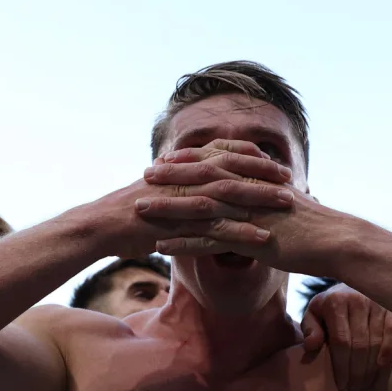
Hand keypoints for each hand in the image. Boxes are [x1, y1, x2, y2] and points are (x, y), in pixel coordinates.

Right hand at [95, 139, 294, 257]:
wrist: (101, 226)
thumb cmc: (127, 211)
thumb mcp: (155, 188)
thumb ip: (175, 181)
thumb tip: (187, 176)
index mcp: (180, 167)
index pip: (221, 153)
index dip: (248, 156)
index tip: (271, 161)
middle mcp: (185, 177)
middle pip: (232, 169)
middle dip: (263, 173)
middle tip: (290, 178)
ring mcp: (183, 199)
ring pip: (229, 195)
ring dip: (260, 198)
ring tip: (287, 204)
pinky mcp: (180, 224)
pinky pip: (216, 227)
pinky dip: (241, 231)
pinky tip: (263, 237)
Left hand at [140, 141, 345, 272]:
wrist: (338, 241)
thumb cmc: (316, 225)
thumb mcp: (290, 202)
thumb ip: (269, 193)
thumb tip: (259, 190)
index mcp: (258, 180)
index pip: (219, 162)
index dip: (191, 159)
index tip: (168, 156)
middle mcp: (251, 192)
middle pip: (204, 179)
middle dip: (172, 175)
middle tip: (145, 172)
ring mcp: (249, 214)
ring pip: (201, 207)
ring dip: (168, 207)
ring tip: (140, 208)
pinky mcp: (250, 240)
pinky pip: (210, 241)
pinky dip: (184, 243)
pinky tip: (161, 247)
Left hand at [301, 282, 391, 390]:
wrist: (351, 283)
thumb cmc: (329, 306)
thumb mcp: (313, 313)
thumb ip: (310, 329)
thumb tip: (311, 346)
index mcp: (335, 302)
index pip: (341, 341)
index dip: (341, 366)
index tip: (341, 385)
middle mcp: (358, 299)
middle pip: (360, 344)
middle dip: (356, 372)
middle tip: (353, 390)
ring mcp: (377, 302)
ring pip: (376, 341)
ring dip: (370, 367)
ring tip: (364, 385)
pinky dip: (389, 350)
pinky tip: (381, 366)